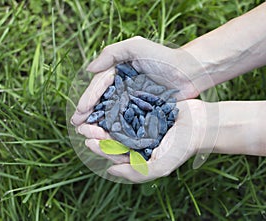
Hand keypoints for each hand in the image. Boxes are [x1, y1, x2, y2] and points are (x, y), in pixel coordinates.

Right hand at [71, 36, 209, 126]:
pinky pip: (127, 119)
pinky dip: (116, 127)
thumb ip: (111, 53)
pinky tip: (107, 135)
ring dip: (99, 122)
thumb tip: (89, 69)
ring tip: (87, 132)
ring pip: (112, 112)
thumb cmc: (162, 57)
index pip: (100, 86)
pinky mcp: (143, 109)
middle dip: (89, 112)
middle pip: (102, 101)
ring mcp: (133, 99)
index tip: (80, 110)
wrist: (188, 72)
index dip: (89, 97)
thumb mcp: (136, 47)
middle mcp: (123, 86)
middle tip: (77, 125)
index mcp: (119, 72)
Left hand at [77, 99, 208, 182]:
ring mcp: (141, 122)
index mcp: (139, 153)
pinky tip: (105, 101)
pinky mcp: (145, 107)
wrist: (201, 124)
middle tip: (83, 128)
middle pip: (113, 136)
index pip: (116, 153)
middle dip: (98, 133)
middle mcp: (138, 138)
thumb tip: (110, 172)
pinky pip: (127, 106)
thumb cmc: (181, 147)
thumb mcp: (160, 166)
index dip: (101, 148)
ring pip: (117, 121)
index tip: (89, 142)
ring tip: (89, 115)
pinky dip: (116, 105)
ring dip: (103, 119)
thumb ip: (136, 173)